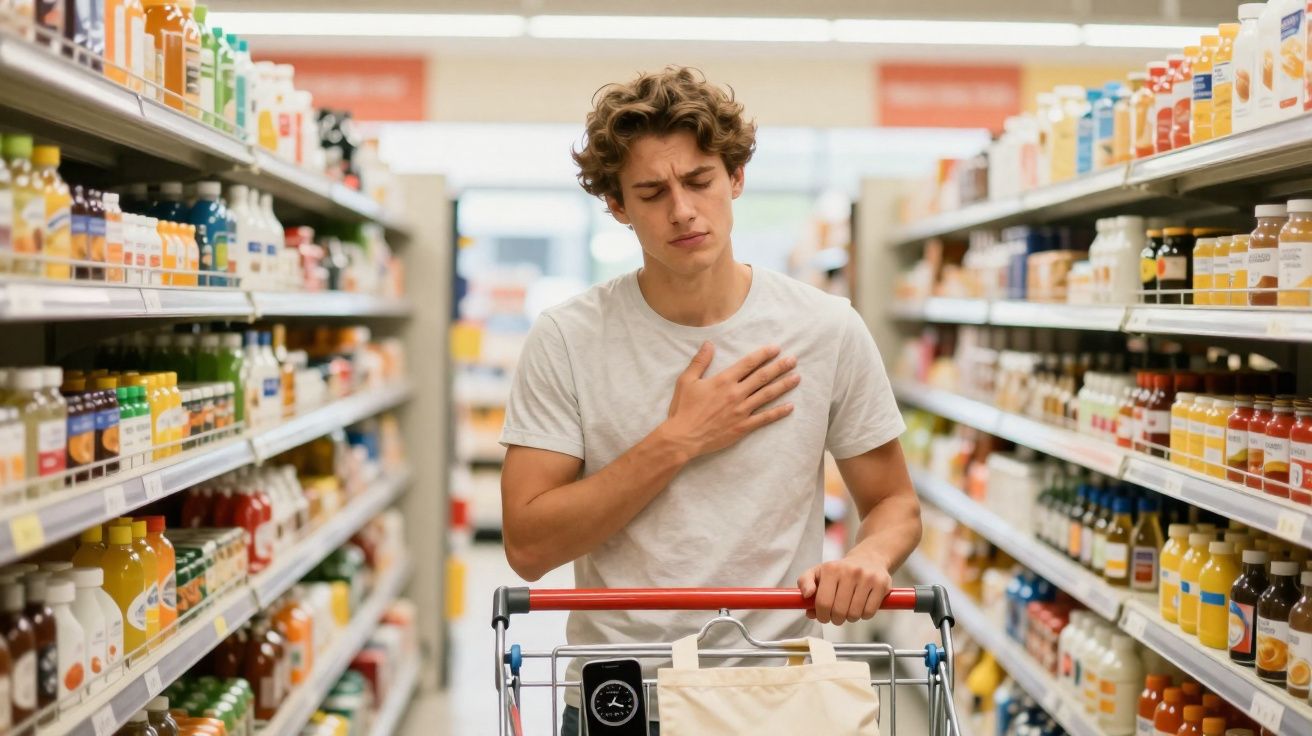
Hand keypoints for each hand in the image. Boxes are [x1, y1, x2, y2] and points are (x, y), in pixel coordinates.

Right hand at [662, 342, 799, 458]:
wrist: (683, 437)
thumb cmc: (683, 409)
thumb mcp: (686, 381)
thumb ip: (699, 361)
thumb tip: (709, 344)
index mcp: (723, 380)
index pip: (748, 363)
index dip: (763, 355)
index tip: (776, 348)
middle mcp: (736, 393)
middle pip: (763, 377)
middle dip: (780, 367)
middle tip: (794, 360)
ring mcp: (741, 411)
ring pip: (767, 395)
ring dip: (784, 385)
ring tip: (797, 378)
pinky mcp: (742, 427)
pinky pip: (765, 418)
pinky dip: (778, 412)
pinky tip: (790, 407)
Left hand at [797, 551, 892, 624]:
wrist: (869, 558)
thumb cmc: (840, 571)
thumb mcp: (818, 571)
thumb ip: (805, 582)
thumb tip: (806, 595)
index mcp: (831, 569)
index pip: (823, 603)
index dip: (822, 616)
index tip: (824, 616)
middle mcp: (849, 571)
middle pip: (839, 611)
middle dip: (836, 619)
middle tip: (837, 615)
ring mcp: (867, 577)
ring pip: (854, 614)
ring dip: (850, 618)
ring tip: (849, 609)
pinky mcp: (882, 584)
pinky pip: (869, 612)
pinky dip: (864, 615)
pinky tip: (862, 606)